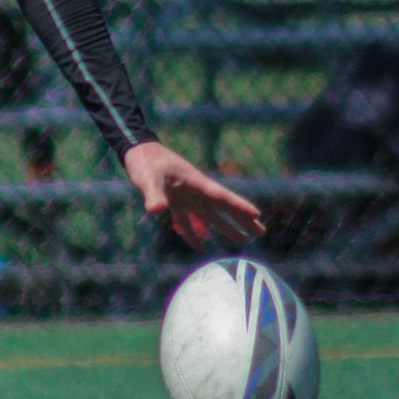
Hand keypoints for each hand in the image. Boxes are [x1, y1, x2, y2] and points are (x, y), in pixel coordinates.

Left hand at [122, 139, 263, 248]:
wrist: (137, 152)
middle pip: (223, 207)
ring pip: (210, 215)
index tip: (256, 214)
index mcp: (195, 182)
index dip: (238, 206)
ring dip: (225, 227)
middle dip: (242, 219)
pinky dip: (192, 233)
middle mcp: (195, 191)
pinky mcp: (174, 201)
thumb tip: (157, 210)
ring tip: (243, 239)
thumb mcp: (148, 178)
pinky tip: (199, 246)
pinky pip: (187, 220)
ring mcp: (186, 196)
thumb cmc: (145, 162)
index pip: (221, 196)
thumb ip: (154, 194)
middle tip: (261, 231)